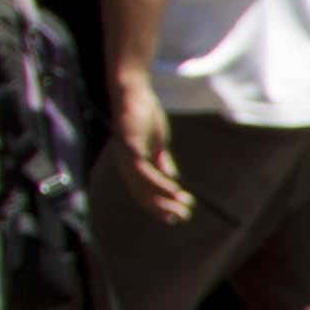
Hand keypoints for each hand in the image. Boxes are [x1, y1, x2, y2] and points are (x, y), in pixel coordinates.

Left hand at [99, 67, 189, 225]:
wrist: (133, 92)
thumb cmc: (143, 115)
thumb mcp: (157, 142)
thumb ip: (162, 161)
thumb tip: (173, 178)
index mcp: (132, 164)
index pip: (143, 192)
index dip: (158, 207)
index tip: (176, 218)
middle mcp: (126, 164)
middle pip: (142, 194)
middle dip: (163, 208)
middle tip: (183, 216)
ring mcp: (127, 155)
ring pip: (143, 186)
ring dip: (164, 198)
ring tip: (184, 206)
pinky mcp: (130, 145)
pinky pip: (144, 169)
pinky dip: (159, 182)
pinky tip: (174, 188)